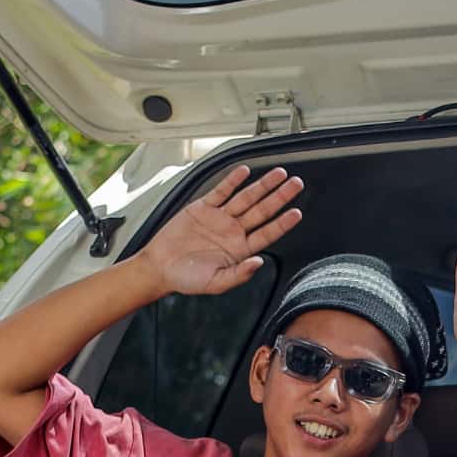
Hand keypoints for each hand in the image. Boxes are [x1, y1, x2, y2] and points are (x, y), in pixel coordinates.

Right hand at [142, 164, 303, 295]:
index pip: (267, 233)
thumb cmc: (187, 279)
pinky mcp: (203, 207)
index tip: (297, 212)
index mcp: (240, 250)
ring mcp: (220, 218)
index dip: (282, 223)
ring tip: (279, 173)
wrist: (160, 267)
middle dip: (280, 197)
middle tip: (297, 184)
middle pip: (262, 211)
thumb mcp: (215, 283)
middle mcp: (233, 231)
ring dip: (263, 185)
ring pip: (246, 198)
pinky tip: (245, 172)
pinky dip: (232, 181)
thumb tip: (258, 263)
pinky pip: (221, 191)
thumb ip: (239, 275)